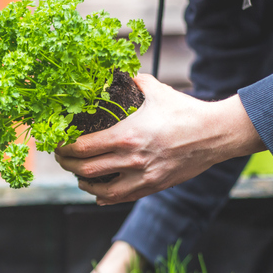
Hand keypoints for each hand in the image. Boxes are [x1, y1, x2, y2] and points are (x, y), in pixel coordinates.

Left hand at [55, 74, 264, 204]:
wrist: (215, 134)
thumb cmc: (186, 111)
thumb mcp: (157, 91)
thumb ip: (135, 82)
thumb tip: (121, 74)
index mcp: (127, 136)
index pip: (83, 147)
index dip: (65, 148)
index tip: (57, 144)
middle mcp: (131, 159)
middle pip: (86, 170)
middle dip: (68, 165)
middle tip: (62, 159)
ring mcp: (142, 177)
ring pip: (100, 190)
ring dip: (84, 184)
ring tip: (79, 176)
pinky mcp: (152, 187)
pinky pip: (121, 198)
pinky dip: (104, 196)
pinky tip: (99, 192)